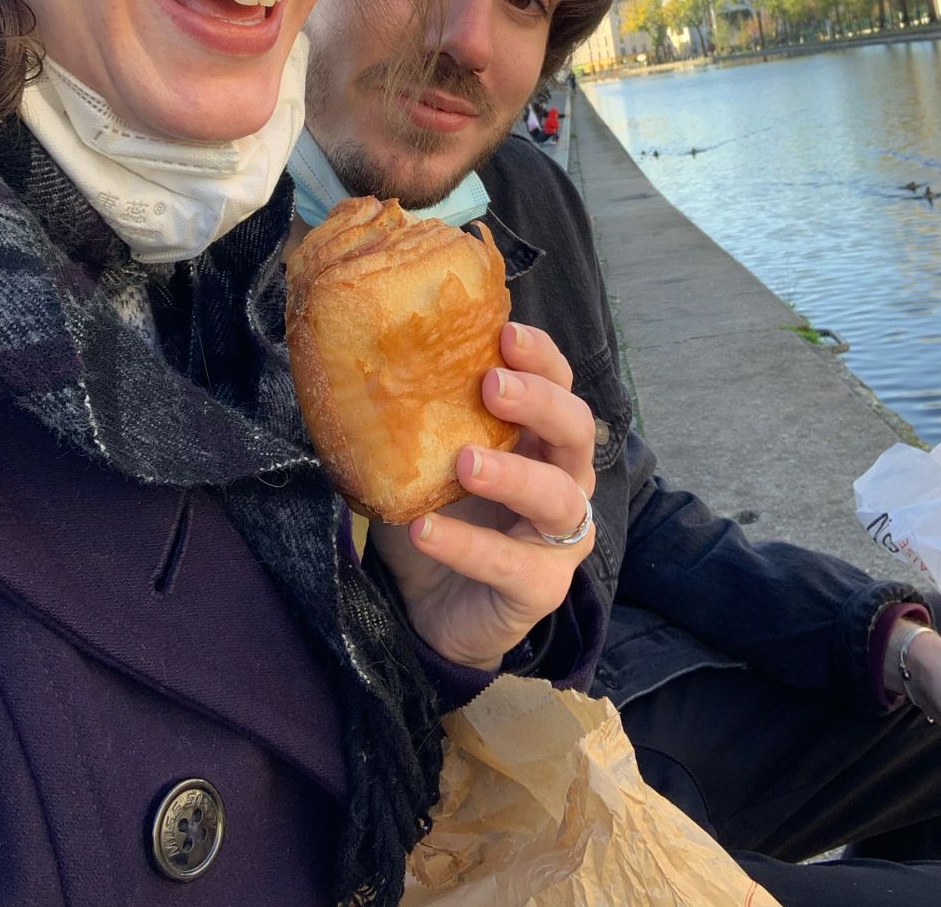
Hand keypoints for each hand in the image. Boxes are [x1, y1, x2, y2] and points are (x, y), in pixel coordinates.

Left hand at [367, 321, 596, 670]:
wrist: (430, 607)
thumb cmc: (439, 514)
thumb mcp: (427, 459)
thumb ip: (419, 417)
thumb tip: (364, 357)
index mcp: (540, 438)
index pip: (559, 384)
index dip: (542, 357)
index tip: (506, 333)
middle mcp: (565, 480)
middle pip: (576, 429)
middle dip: (540, 402)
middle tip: (491, 385)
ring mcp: (560, 537)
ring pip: (559, 497)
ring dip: (514, 474)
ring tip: (463, 462)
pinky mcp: (542, 587)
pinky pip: (512, 565)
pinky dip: (468, 545)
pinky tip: (425, 528)